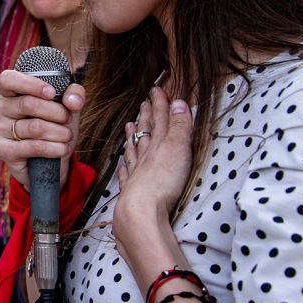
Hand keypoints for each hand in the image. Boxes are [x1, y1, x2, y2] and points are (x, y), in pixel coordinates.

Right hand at [0, 69, 84, 191]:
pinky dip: (54, 148)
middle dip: (56, 112)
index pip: (8, 80)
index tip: (52, 93)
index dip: (31, 84)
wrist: (48, 160)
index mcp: (8, 92)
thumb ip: (74, 95)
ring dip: (59, 132)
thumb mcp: (67, 106)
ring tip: (67, 135)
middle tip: (68, 118)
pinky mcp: (4, 151)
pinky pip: (33, 147)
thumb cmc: (53, 125)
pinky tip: (63, 148)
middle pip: (28, 104)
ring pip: (34, 127)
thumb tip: (73, 102)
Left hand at [113, 87, 193, 246]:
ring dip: (134, 137)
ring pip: (134, 150)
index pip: (160, 120)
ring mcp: (137, 174)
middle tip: (144, 103)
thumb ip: (180, 127)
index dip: (159, 105)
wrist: (141, 211)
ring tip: (130, 125)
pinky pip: (127, 174)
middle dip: (147, 117)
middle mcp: (145, 157)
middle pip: (146, 132)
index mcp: (158, 145)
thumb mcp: (178, 149)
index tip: (157, 91)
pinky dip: (125, 166)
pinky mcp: (133, 191)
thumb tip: (180, 103)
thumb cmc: (162, 181)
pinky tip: (122, 163)